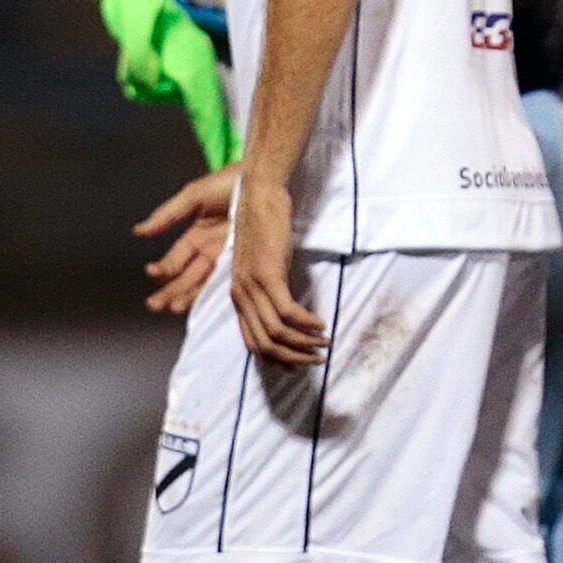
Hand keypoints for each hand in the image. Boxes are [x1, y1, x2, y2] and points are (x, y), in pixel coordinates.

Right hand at [137, 166, 240, 315]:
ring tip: (175, 308)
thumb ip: (167, 215)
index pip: (175, 259)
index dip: (163, 267)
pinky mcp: (247, 259)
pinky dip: (220, 292)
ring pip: (206, 282)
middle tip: (156, 305)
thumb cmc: (227, 182)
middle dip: (170, 291)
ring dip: (189, 295)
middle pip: (187, 276)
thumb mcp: (193, 196)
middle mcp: (211, 250)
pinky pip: (231, 278)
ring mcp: (229, 256)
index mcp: (197, 236)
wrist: (262, 177)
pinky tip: (210, 304)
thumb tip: (138, 231)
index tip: (153, 273)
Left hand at [227, 167, 329, 365]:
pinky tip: (321, 324)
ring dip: (304, 343)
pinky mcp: (268, 275)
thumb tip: (284, 309)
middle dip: (294, 358)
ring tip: (325, 343)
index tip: (297, 365)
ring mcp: (253, 287)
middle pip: (266, 344)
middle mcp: (242, 296)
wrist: (259, 197)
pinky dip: (307, 324)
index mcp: (238, 296)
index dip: (276, 359)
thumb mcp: (260, 264)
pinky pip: (288, 312)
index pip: (252, 343)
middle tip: (317, 359)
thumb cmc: (263, 227)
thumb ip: (265, 288)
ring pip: (277, 332)